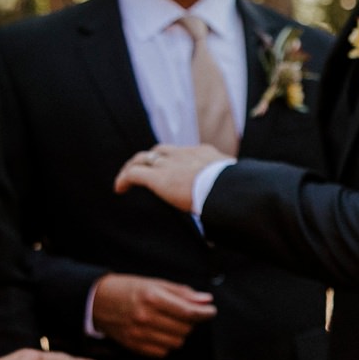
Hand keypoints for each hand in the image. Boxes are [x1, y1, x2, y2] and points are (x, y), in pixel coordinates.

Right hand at [92, 273, 216, 357]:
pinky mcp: (133, 345)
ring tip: (170, 323)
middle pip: (185, 329)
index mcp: (152, 298)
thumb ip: (182, 293)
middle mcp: (145, 317)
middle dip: (190, 322)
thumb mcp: (154, 284)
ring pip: (176, 342)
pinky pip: (162, 351)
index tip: (211, 311)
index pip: (189, 312)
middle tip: (184, 314)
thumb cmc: (127, 289)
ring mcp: (138, 333)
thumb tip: (205, 301)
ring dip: (179, 333)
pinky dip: (166, 343)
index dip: (205, 313)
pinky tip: (159, 332)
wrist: (96, 301)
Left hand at [114, 143, 229, 209]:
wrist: (227, 190)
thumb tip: (239, 209)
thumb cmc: (236, 192)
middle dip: (152, 159)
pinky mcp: (158, 177)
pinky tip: (119, 189)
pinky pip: (134, 174)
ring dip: (135, 166)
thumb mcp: (236, 184)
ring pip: (144, 157)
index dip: (176, 160)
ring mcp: (170, 164)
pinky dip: (124, 179)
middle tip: (147, 171)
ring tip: (127, 179)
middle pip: (161, 150)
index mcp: (205, 153)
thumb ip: (232, 189)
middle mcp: (185, 154)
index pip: (186, 152)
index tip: (175, 171)